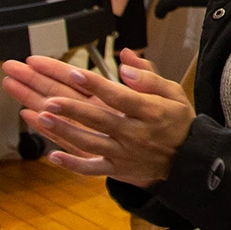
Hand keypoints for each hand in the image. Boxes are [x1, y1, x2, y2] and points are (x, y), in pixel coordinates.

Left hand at [2, 51, 194, 185]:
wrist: (188, 159)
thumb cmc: (177, 121)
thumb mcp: (173, 93)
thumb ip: (149, 76)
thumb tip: (125, 60)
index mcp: (150, 111)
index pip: (119, 97)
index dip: (96, 84)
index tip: (75, 72)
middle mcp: (135, 133)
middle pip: (99, 119)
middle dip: (72, 108)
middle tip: (48, 98)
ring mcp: (124, 153)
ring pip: (90, 143)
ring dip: (65, 130)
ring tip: (42, 116)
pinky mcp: (117, 169)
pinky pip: (92, 169)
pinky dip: (72, 165)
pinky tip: (52, 156)